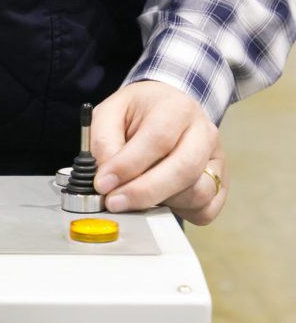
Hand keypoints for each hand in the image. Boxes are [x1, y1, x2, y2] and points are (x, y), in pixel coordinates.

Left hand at [91, 81, 228, 224]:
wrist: (163, 109)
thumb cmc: (135, 114)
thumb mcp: (109, 113)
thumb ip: (103, 143)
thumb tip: (105, 179)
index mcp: (177, 109)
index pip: (158, 140)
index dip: (128, 166)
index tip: (103, 184)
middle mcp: (204, 133)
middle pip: (184, 170)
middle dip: (144, 193)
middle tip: (113, 202)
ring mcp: (215, 160)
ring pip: (197, 194)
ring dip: (161, 202)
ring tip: (134, 195)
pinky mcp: (220, 183)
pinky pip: (205, 210)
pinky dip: (180, 213)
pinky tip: (158, 201)